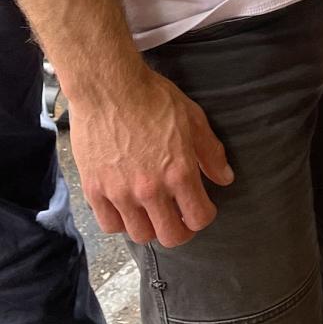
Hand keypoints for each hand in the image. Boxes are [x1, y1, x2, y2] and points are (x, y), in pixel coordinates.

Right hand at [70, 65, 232, 247]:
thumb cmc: (152, 98)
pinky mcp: (95, 190)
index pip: (198, 218)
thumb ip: (211, 153)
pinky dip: (121, 222)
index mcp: (179, 172)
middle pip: (170, 236)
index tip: (202, 209)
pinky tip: (128, 208)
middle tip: (180, 219)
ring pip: (140, 235)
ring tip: (153, 212)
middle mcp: (150, 189)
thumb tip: (225, 178)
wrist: (109, 87)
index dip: (204, 217)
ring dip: (151, 227)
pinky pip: (109, 225)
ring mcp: (120, 192)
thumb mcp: (193, 119)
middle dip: (181, 231)